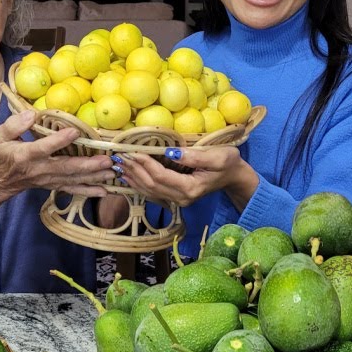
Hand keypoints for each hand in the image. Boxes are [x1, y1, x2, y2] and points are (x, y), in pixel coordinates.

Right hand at [0, 111, 113, 197]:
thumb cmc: (2, 154)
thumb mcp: (0, 136)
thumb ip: (15, 124)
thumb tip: (33, 114)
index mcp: (27, 155)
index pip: (45, 147)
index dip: (59, 140)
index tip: (75, 131)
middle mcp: (41, 169)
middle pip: (67, 168)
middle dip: (88, 165)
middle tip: (106, 160)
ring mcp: (49, 179)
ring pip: (74, 179)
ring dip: (94, 177)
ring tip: (112, 172)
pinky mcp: (54, 185)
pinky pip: (73, 190)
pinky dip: (89, 191)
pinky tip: (105, 191)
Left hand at [113, 146, 256, 207]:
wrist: (233, 176)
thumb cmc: (228, 163)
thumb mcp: (218, 156)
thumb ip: (195, 156)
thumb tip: (171, 152)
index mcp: (190, 188)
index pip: (161, 176)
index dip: (145, 164)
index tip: (132, 151)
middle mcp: (181, 198)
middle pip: (151, 185)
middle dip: (134, 170)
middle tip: (119, 156)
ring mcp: (177, 200)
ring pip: (149, 191)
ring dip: (133, 177)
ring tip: (118, 165)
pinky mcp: (174, 197)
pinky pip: (152, 192)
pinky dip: (138, 183)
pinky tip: (128, 176)